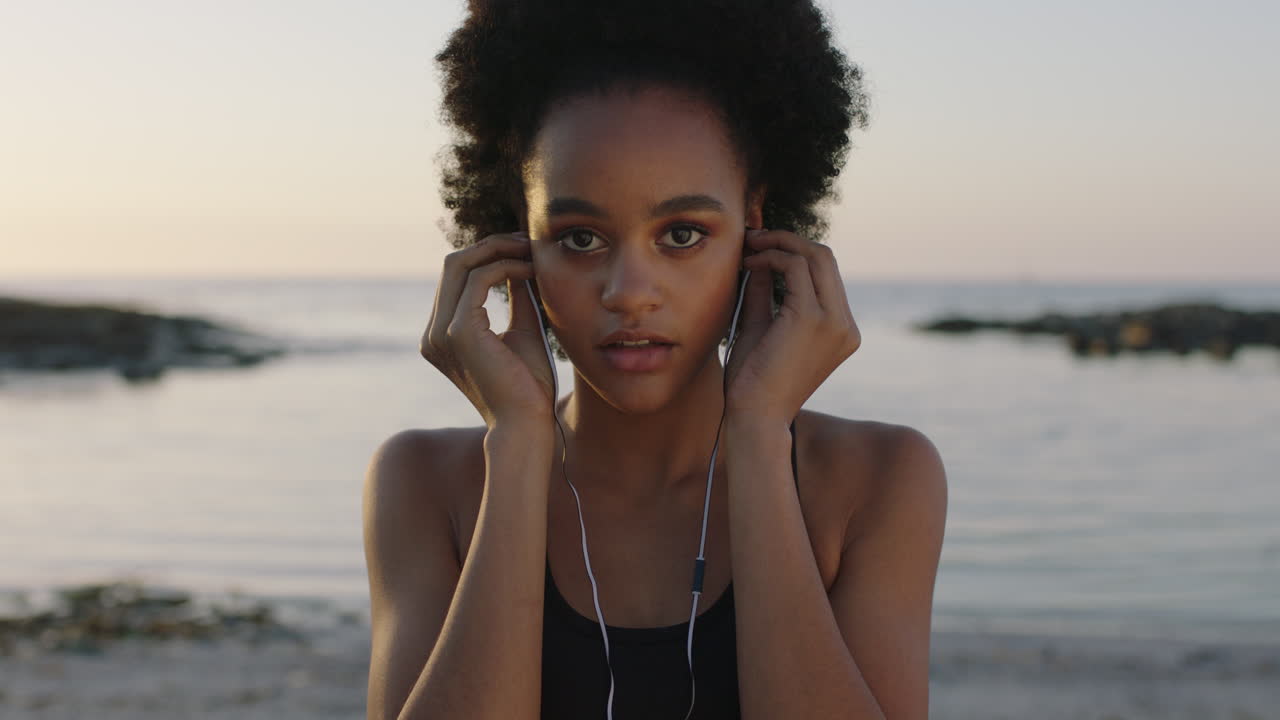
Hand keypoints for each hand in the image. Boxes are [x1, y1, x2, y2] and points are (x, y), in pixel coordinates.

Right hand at [420, 231, 555, 427]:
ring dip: (500, 251)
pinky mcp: (459, 332)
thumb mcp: (522, 330)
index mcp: (442, 335)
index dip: (487, 255)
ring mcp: (441, 332)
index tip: (522, 249)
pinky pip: (480, 279)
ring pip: (461, 264)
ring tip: (531, 252)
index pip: (455, 278)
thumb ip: (516, 297)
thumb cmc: (528, 386)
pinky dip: (507, 266)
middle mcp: (433, 334)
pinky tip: (531, 269)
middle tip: (526, 242)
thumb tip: (518, 260)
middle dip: (492, 246)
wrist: (526, 422)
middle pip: (453, 264)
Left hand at [724, 229, 860, 421]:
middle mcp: (846, 325)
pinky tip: (749, 266)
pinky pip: (795, 268)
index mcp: (841, 330)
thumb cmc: (754, 382)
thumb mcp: (762, 327)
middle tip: (753, 238)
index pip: (826, 274)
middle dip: (787, 240)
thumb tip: (763, 257)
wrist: (755, 417)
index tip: (761, 248)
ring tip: (747, 250)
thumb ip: (766, 293)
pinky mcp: (814, 318)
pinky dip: (771, 258)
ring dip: (777, 245)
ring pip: (814, 256)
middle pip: (826, 257)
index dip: (794, 252)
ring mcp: (835, 321)